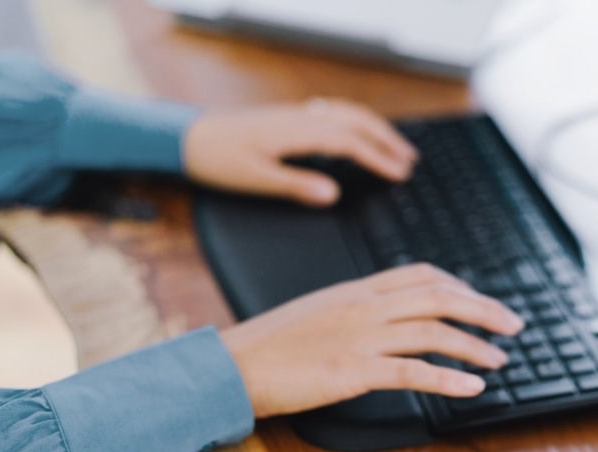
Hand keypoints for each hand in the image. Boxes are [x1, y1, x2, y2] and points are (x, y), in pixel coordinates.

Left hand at [183, 98, 418, 205]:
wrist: (186, 137)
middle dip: (386, 139)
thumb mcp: (255, 180)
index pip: (349, 142)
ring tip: (395, 146)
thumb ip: (296, 186)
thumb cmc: (217, 160)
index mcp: (297, 133)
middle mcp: (300, 117)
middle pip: (355, 121)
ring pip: (346, 112)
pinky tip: (357, 131)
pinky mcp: (290, 117)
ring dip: (375, 128)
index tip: (400, 174)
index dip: (378, 158)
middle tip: (410, 161)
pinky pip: (333, 111)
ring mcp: (296, 114)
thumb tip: (334, 194)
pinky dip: (355, 120)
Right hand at [219, 264, 523, 418]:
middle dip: (484, 309)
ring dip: (474, 345)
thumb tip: (387, 316)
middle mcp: (365, 306)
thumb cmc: (270, 344)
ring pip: (434, 331)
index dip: (460, 285)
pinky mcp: (352, 371)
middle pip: (439, 297)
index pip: (421, 274)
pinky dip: (448, 379)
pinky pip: (412, 372)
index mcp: (357, 289)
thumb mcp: (319, 312)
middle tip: (513, 325)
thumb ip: (356, 309)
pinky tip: (472, 388)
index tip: (481, 300)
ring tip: (500, 359)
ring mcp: (360, 336)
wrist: (232, 365)